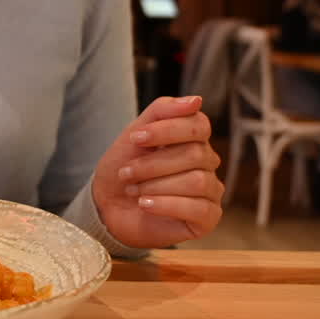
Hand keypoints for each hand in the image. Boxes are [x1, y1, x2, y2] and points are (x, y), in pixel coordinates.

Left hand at [91, 96, 222, 248]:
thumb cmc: (125, 168)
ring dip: (156, 185)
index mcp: (194, 139)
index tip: (135, 138)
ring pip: (196, 181)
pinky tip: (144, 205)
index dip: (167, 130)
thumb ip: (162, 112)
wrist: (108, 207)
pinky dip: (166, 205)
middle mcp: (208, 163)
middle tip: (126, 172)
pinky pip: (198, 209)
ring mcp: (211, 191)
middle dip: (153, 164)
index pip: (198, 125)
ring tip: (134, 191)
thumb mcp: (135, 134)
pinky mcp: (208, 218)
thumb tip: (196, 100)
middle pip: (195, 154)